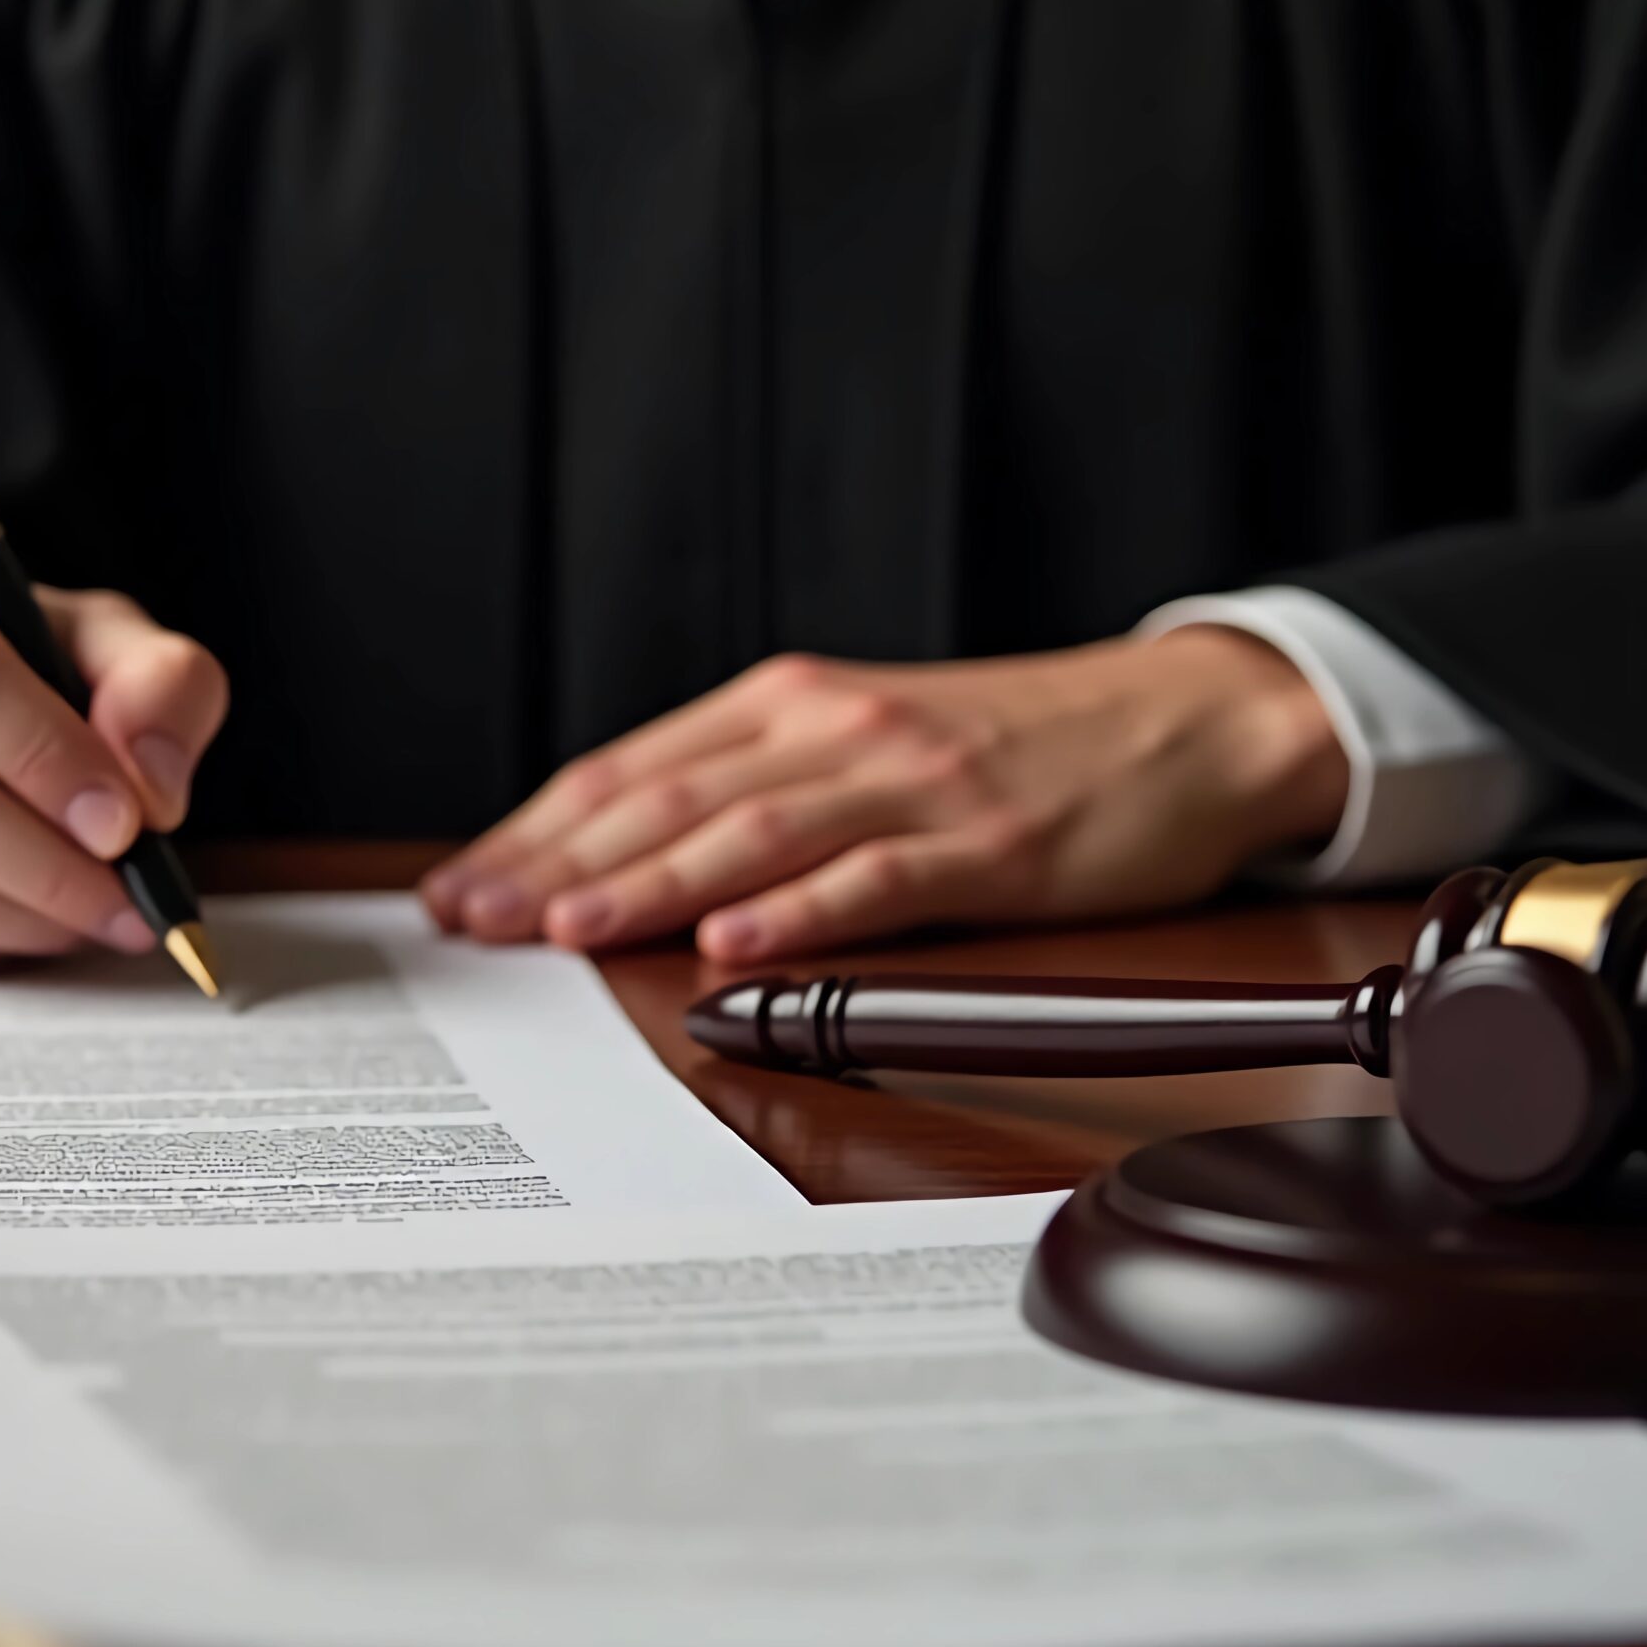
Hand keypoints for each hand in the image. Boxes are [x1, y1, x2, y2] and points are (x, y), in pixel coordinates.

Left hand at [420, 632, 1348, 963]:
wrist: (1182, 720)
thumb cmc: (1011, 740)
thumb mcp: (864, 737)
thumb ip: (756, 784)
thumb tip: (628, 857)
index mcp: (790, 704)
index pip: (633, 768)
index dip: (538, 830)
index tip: (464, 887)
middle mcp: (835, 730)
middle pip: (671, 799)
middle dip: (560, 866)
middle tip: (477, 923)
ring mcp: (911, 782)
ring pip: (754, 833)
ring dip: (652, 883)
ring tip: (570, 930)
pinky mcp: (987, 841)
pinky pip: (878, 880)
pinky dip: (800, 911)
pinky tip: (738, 942)